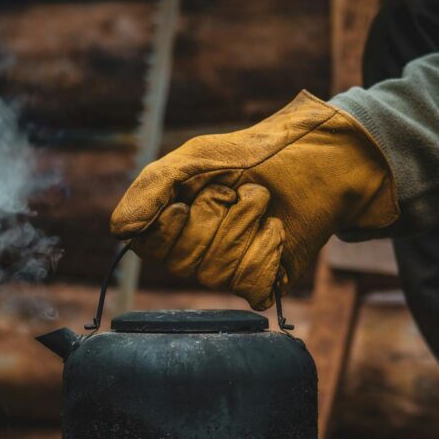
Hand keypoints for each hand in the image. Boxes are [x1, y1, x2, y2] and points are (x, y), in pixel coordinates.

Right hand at [111, 91, 398, 309]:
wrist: (318, 158)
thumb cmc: (256, 153)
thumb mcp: (197, 157)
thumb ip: (154, 186)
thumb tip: (120, 230)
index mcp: (173, 221)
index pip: (146, 247)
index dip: (166, 230)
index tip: (184, 203)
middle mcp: (196, 251)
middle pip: (183, 262)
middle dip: (213, 219)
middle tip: (234, 190)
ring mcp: (229, 269)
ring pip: (217, 273)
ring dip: (243, 227)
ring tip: (262, 202)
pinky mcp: (263, 281)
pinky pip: (251, 285)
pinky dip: (266, 251)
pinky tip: (276, 229)